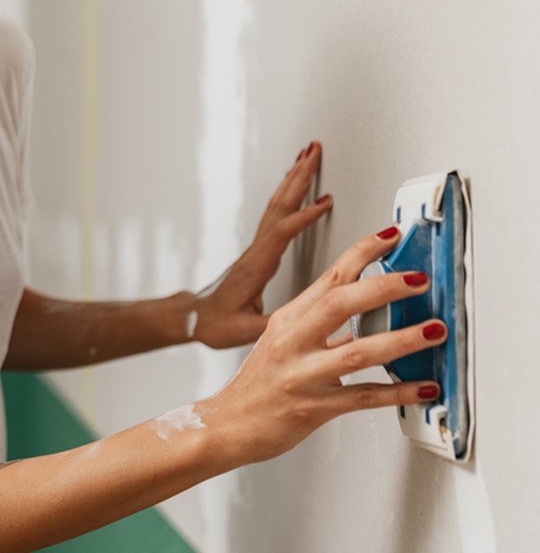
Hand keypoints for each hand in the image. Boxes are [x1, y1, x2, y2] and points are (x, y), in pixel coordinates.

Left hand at [193, 141, 333, 347]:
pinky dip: (289, 194)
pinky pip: (276, 213)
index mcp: (256, 266)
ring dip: (293, 178)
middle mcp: (257, 250)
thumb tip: (300, 322)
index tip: (327, 200)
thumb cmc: (215, 324)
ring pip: (277, 204)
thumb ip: (272, 326)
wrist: (194, 319)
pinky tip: (296, 184)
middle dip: (299, 176)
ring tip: (309, 154)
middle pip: (280, 205)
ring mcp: (257, 247)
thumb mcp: (244, 331)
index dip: (304, 216)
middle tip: (315, 150)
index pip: (282, 232)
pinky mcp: (259, 250)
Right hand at [205, 226, 444, 462]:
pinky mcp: (313, 407)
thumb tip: (366, 317)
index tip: (390, 237)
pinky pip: (363, 398)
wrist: (229, 425)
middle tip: (419, 278)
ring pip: (358, 352)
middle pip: (340, 304)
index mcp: (287, 321)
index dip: (362, 254)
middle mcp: (292, 342)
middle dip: (384, 287)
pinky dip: (398, 392)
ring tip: (434, 331)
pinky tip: (424, 388)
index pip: (329, 278)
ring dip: (402, 340)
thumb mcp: (283, 344)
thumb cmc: (259, 385)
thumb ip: (322, 329)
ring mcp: (302, 375)